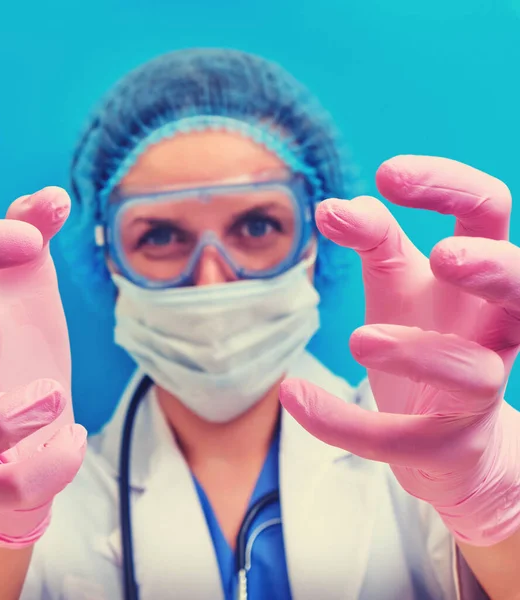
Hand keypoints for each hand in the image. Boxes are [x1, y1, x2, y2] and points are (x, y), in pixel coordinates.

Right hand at [0, 188, 86, 547]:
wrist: (32, 427)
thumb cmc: (21, 350)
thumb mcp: (28, 289)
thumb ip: (31, 243)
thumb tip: (52, 196)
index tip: (32, 234)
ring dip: (0, 418)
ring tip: (53, 394)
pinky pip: (6, 485)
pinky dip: (47, 466)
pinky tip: (74, 438)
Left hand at [280, 156, 519, 545]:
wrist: (443, 435)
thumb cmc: (426, 339)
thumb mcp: (398, 280)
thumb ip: (374, 239)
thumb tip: (334, 204)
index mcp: (475, 278)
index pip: (487, 211)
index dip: (448, 186)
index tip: (387, 173)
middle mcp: (491, 330)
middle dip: (493, 268)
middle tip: (443, 258)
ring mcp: (476, 390)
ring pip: (472, 373)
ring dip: (416, 354)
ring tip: (360, 340)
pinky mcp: (443, 441)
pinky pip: (398, 437)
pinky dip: (343, 421)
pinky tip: (294, 397)